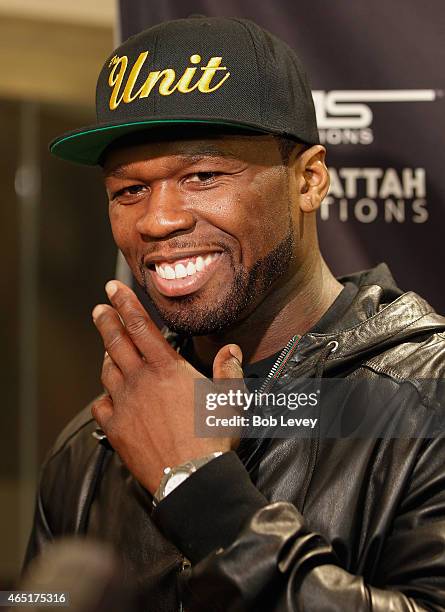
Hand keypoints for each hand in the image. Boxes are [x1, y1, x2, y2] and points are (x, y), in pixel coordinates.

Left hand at [91, 280, 243, 494]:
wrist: (191, 476)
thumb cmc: (211, 437)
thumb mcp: (229, 398)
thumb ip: (228, 370)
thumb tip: (231, 350)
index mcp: (166, 368)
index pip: (140, 325)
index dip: (125, 303)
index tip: (114, 289)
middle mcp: (141, 380)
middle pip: (116, 342)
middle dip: (107, 320)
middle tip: (100, 308)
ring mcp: (125, 404)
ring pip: (108, 371)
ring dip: (107, 355)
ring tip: (109, 348)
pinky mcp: (116, 428)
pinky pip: (102, 404)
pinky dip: (104, 395)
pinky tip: (109, 395)